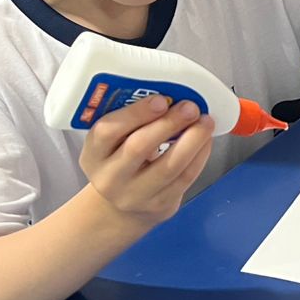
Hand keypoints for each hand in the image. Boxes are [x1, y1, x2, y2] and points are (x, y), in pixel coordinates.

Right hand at [79, 95, 214, 225]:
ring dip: (193, 139)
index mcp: (94, 154)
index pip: (107, 131)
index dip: (135, 114)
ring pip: (169, 165)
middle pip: (139, 147)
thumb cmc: (121, 161)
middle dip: (169, 123)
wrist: (122, 206)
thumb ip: (131, 120)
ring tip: (205, 121)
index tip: (161, 100)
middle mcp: (110, 177)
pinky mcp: (160, 204)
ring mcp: (135, 195)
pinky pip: (185, 178)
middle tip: (190, 107)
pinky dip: (200, 155)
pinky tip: (205, 140)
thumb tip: (170, 94)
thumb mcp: (113, 142)